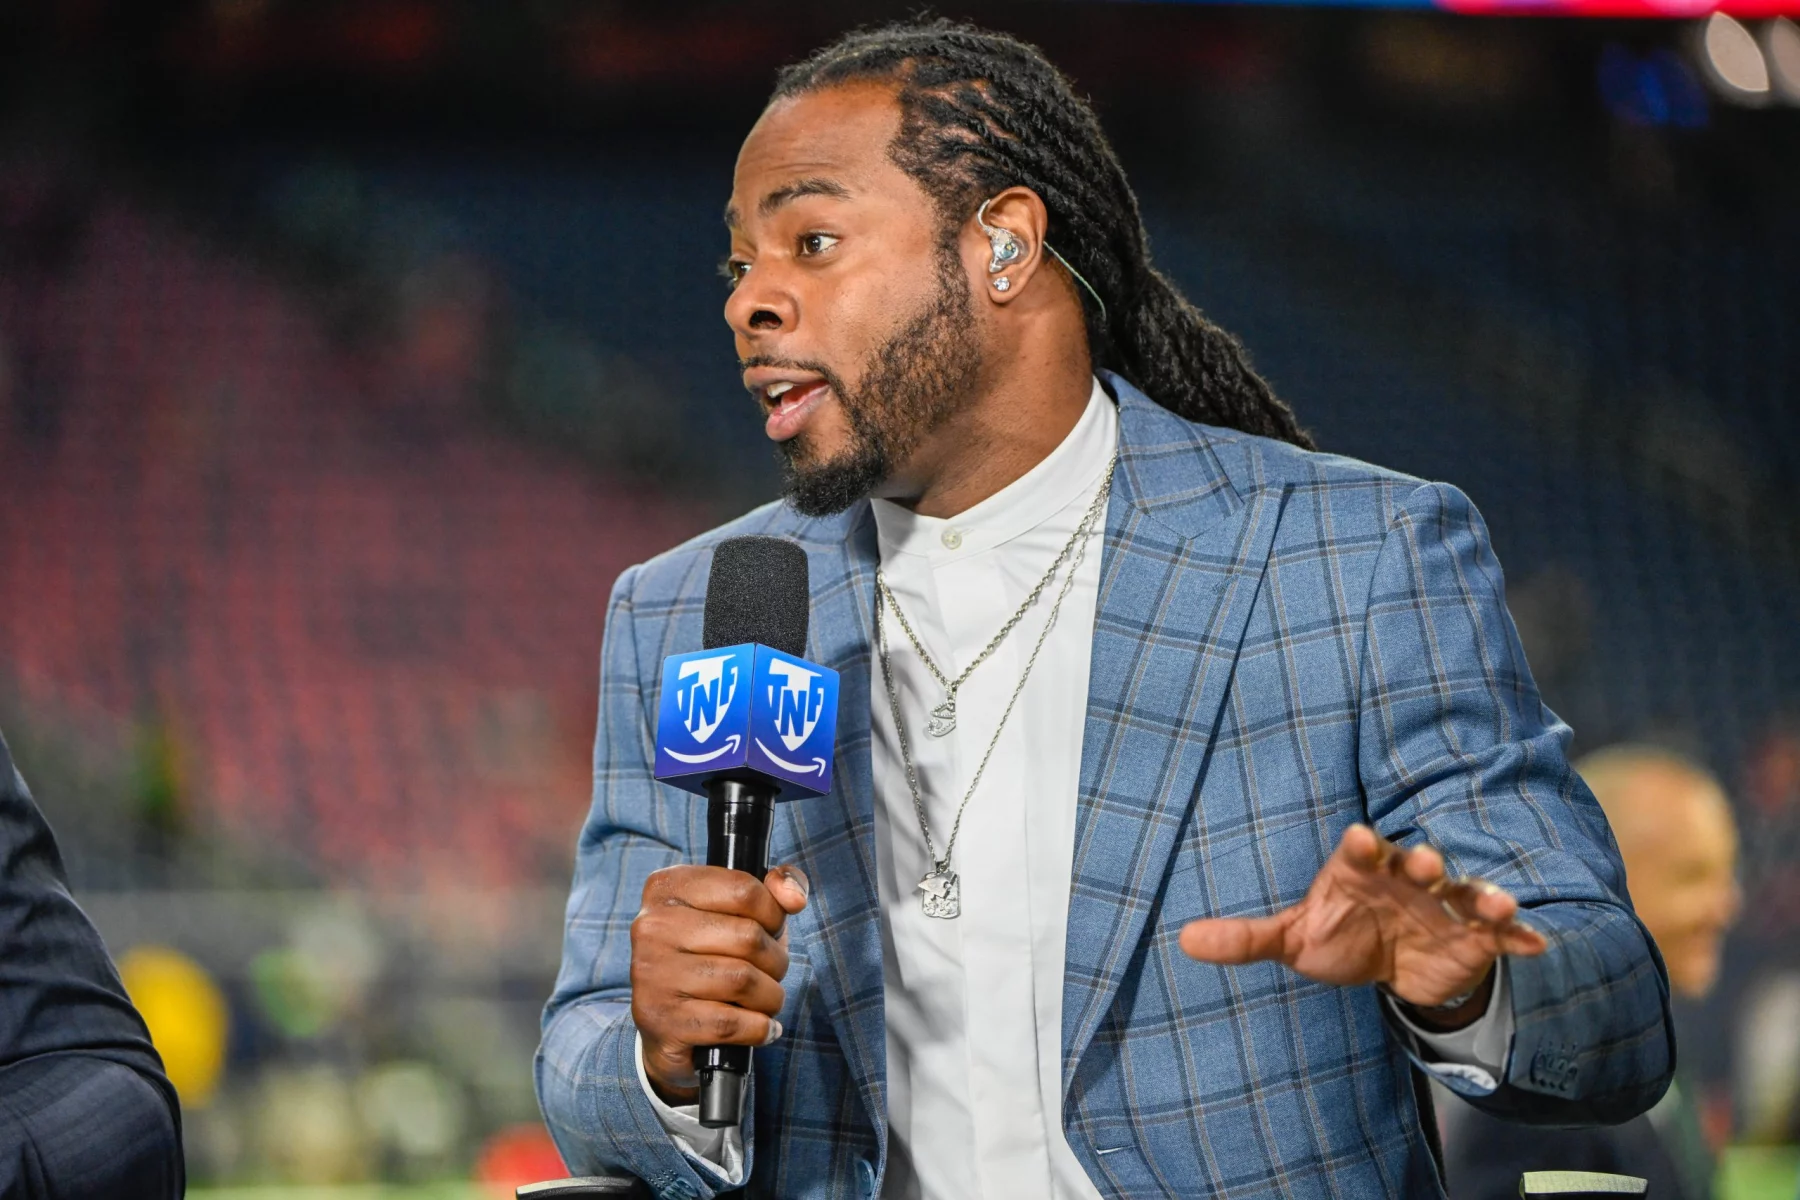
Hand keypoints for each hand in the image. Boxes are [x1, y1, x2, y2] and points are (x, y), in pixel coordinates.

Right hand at [631, 863, 809, 1102]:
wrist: (664, 1023)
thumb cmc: (711, 957)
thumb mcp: (738, 913)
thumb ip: (774, 888)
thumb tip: (794, 896)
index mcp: (668, 888)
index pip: (743, 889)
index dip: (774, 914)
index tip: (771, 930)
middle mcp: (653, 927)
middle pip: (748, 937)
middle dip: (776, 960)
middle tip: (770, 973)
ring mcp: (653, 975)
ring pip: (743, 981)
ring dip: (770, 997)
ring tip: (765, 1001)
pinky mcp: (662, 1021)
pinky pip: (731, 1022)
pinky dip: (758, 1028)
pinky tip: (759, 1027)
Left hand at [1178, 824, 1546, 1028]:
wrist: (1392, 964)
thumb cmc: (1338, 936)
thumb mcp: (1293, 940)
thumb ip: (1245, 939)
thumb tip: (1183, 940)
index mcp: (1359, 871)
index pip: (1358, 852)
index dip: (1360, 846)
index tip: (1358, 839)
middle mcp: (1406, 879)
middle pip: (1416, 865)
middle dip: (1422, 863)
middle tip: (1428, 862)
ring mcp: (1444, 905)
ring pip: (1466, 893)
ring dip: (1483, 895)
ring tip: (1501, 903)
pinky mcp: (1476, 936)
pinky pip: (1500, 933)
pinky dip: (1518, 935)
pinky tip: (1537, 942)